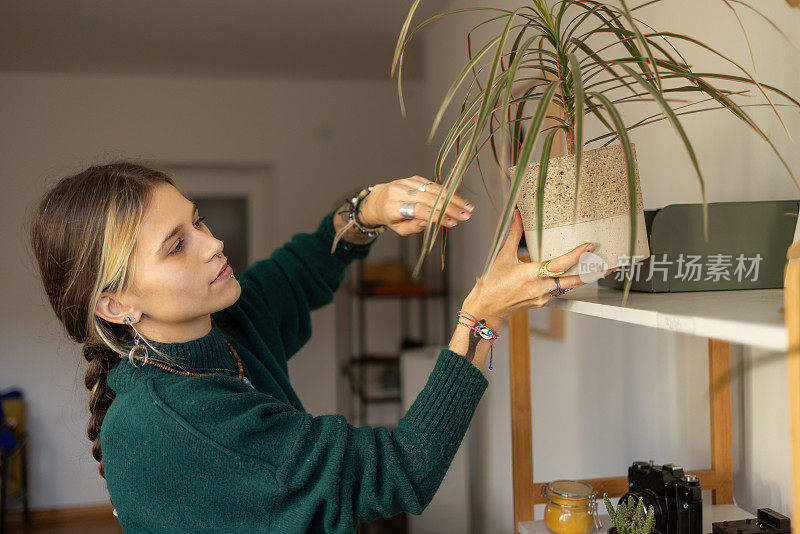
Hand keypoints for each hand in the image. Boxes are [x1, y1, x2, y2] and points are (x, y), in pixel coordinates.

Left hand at [358, 176, 473, 235]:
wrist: (379, 199)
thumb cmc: (391, 217)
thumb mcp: (399, 229)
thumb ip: (414, 227)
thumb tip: (432, 222)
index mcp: (392, 206)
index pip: (418, 209)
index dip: (437, 215)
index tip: (453, 222)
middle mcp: (399, 191)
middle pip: (428, 198)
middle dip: (450, 207)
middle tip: (466, 215)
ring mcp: (407, 182)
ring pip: (433, 189)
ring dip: (453, 198)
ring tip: (468, 208)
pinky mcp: (414, 178)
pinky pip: (433, 184)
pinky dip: (448, 192)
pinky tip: (460, 200)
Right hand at [461, 208, 615, 327]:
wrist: (486, 307)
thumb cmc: (491, 284)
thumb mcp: (502, 256)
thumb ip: (513, 234)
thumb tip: (517, 213)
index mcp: (529, 274)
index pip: (560, 264)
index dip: (577, 255)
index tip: (589, 246)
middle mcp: (539, 288)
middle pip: (573, 280)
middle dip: (593, 272)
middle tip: (610, 265)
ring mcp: (542, 297)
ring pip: (569, 285)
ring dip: (584, 277)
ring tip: (600, 269)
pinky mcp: (542, 302)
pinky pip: (560, 290)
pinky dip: (569, 281)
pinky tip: (577, 275)